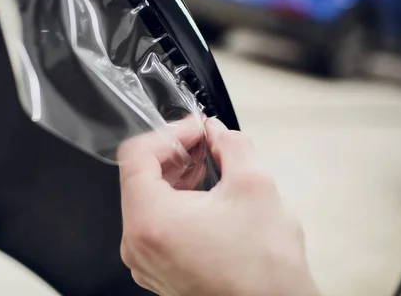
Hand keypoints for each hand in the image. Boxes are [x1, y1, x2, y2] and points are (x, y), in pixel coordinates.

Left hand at [118, 118, 318, 295]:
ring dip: (176, 177)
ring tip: (209, 168)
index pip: (136, 154)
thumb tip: (217, 132)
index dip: (168, 133)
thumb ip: (232, 144)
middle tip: (205, 144)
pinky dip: (177, 203)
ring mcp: (146, 261)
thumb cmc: (264, 271)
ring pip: (148, 201)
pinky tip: (205, 196)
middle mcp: (138, 245)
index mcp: (150, 220)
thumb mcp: (255, 185)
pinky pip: (156, 224)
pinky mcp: (159, 270)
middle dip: (174, 154)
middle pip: (139, 177)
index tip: (194, 130)